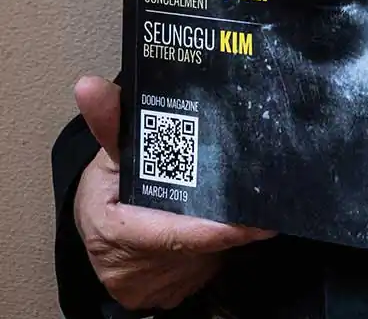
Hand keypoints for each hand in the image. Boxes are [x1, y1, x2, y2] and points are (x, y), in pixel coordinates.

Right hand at [72, 75, 274, 310]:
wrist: (102, 234)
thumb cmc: (105, 188)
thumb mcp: (105, 157)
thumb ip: (110, 123)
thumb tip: (89, 85)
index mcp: (115, 231)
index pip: (170, 234)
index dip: (213, 229)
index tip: (253, 222)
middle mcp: (135, 269)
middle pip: (196, 246)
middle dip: (232, 223)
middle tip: (266, 199)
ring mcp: (156, 286)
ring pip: (207, 258)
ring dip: (228, 233)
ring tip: (248, 203)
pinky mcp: (173, 293)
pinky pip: (207, 266)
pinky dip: (219, 245)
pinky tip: (231, 223)